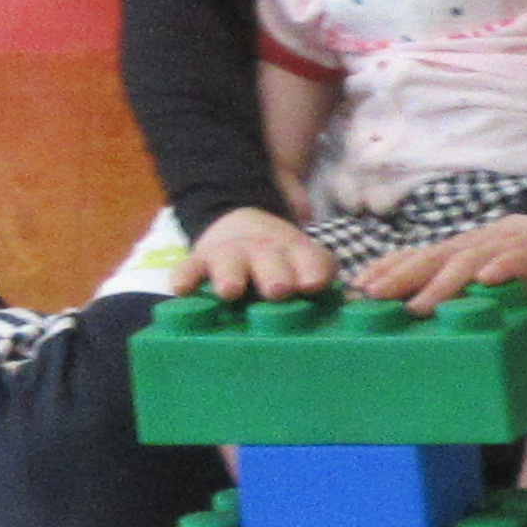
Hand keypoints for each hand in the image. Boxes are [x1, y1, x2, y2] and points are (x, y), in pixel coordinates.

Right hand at [185, 207, 335, 302]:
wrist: (243, 227)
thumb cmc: (284, 262)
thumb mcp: (309, 265)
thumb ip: (321, 278)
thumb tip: (344, 300)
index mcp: (299, 255)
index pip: (310, 261)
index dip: (312, 270)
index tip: (313, 284)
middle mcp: (265, 253)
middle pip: (270, 262)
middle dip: (274, 275)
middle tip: (278, 290)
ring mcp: (232, 256)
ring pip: (230, 264)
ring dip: (232, 276)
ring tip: (231, 290)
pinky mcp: (201, 261)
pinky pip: (189, 268)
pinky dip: (185, 276)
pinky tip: (181, 288)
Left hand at [346, 213, 526, 308]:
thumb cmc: (506, 259)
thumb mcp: (471, 270)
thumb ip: (445, 287)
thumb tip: (409, 313)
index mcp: (452, 254)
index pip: (413, 258)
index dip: (385, 270)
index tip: (357, 288)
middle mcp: (469, 249)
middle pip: (430, 260)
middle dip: (400, 277)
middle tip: (373, 297)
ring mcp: (500, 249)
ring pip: (466, 264)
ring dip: (441, 284)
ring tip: (420, 306)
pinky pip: (516, 260)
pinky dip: (502, 268)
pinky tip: (488, 281)